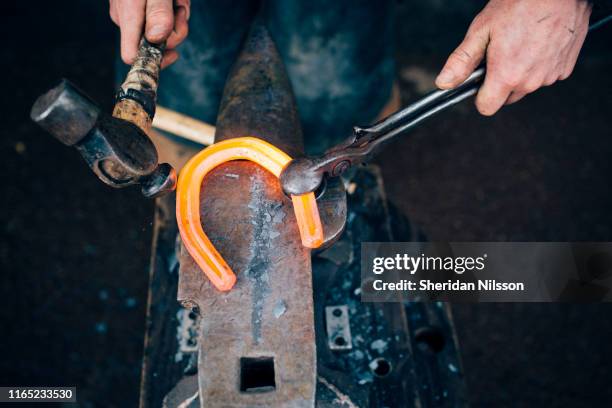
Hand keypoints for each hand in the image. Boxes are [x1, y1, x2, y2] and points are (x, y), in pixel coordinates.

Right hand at [109, 0, 189, 67]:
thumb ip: (158, 12)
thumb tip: (157, 39)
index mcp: (128, 16)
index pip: (132, 56)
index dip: (155, 60)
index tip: (174, 52)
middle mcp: (126, 19)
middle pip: (155, 45)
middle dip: (175, 31)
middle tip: (181, 10)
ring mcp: (131, 15)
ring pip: (161, 33)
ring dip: (176, 19)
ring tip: (176, 1)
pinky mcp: (137, 10)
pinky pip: (158, 21)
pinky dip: (172, 12)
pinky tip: (172, 0)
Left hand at [435, 0, 591, 115]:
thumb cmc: (520, 3)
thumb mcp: (482, 30)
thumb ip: (461, 61)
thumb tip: (443, 83)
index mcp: (507, 76)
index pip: (486, 107)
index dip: (479, 94)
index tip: (480, 78)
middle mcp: (530, 81)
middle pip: (506, 97)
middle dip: (500, 82)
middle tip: (501, 52)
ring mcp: (550, 76)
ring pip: (526, 86)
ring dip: (520, 73)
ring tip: (520, 43)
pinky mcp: (565, 68)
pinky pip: (545, 75)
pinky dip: (540, 65)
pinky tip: (538, 42)